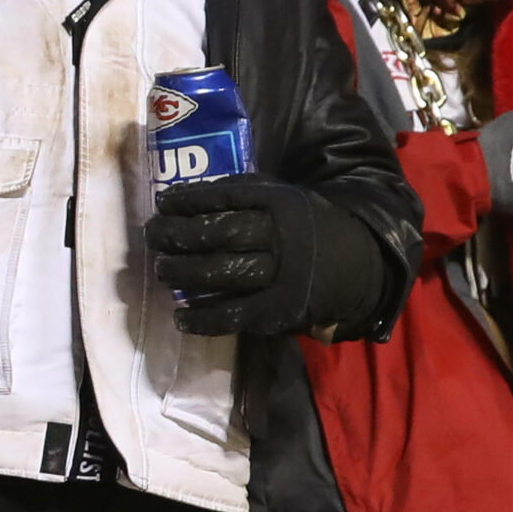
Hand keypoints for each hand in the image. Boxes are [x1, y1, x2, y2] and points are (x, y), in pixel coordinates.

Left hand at [148, 174, 390, 336]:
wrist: (360, 264)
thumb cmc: (304, 226)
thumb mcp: (282, 197)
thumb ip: (240, 193)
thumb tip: (180, 198)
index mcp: (281, 203)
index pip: (226, 196)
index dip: (189, 199)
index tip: (162, 202)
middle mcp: (281, 236)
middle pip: (220, 233)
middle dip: (178, 235)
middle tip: (152, 236)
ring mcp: (282, 276)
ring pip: (223, 272)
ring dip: (183, 273)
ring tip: (161, 270)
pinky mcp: (281, 310)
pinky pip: (235, 315)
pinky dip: (203, 318)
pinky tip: (180, 317)